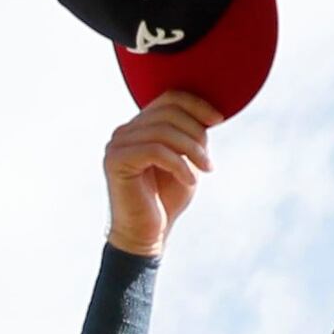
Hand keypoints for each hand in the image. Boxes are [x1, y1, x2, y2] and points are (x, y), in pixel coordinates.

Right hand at [103, 91, 215, 256]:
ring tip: (205, 169)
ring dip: (191, 150)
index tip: (218, 121)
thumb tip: (208, 112)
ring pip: (163, 131)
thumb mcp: (186, 159)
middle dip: (196, 132)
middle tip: (208, 160)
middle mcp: (124, 131)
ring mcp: (116, 145)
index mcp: (140, 127)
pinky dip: (179, 164)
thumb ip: (190, 134)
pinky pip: (155, 151)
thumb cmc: (167, 200)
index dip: (196, 104)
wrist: (146, 235)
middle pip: (168, 112)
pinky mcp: (115, 161)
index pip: (169, 98)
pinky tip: (189, 181)